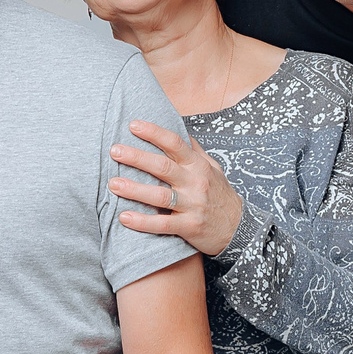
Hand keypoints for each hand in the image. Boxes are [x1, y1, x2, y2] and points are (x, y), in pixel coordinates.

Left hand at [109, 120, 243, 255]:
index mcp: (198, 166)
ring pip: (160, 196)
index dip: (154, 133)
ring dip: (134, 189)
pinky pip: (163, 224)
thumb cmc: (220, 195)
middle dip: (137, 157)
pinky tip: (123, 217)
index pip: (175, 143)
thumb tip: (179, 127)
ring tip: (113, 184)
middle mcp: (195, 183)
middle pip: (163, 167)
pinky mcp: (189, 227)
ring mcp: (192, 205)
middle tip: (114, 151)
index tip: (133, 125)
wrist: (239, 228)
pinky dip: (142, 222)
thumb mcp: (213, 168)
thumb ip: (195, 150)